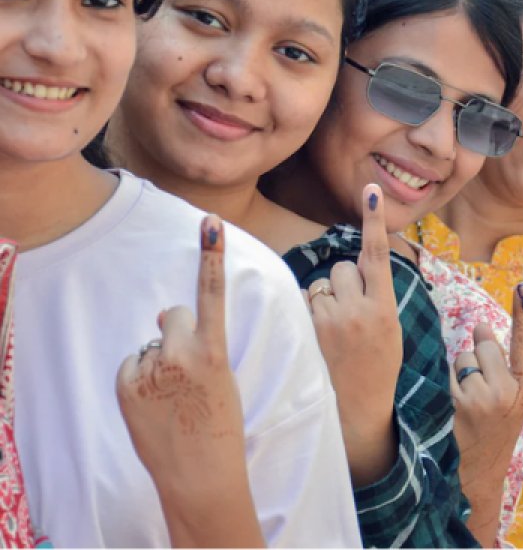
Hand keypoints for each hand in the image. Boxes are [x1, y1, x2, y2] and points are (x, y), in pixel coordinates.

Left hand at [116, 215, 262, 547]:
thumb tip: (162, 315)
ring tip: (171, 396)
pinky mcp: (127, 384)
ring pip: (153, 342)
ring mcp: (152, 370)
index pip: (212, 294)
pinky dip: (140, 377)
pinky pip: (133, 362)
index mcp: (214, 351)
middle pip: (175, 315)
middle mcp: (181, 354)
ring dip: (159, 360)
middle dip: (178, 332)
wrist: (199, 472)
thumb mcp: (219, 377)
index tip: (211, 224)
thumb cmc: (217, 423)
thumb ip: (196, 342)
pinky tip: (153, 402)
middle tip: (187, 371)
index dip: (212, 256)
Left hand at [307, 184, 401, 485]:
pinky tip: (316, 336)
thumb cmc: (377, 369)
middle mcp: (356, 311)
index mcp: (383, 310)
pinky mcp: (306, 333)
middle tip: (348, 313)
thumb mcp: (390, 331)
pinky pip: (302, 303)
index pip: (377, 256)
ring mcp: (328, 323)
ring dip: (324, 298)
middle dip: (342, 282)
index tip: (370, 190)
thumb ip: (376, 298)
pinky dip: (307, 312)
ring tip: (332, 330)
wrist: (357, 412)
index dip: (374, 221)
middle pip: (341, 268)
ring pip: (320, 285)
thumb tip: (356, 268)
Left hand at [452, 283, 522, 547]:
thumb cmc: (489, 432)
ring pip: (463, 356)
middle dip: (476, 355)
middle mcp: (509, 391)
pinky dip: (447, 381)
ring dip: (459, 370)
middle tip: (477, 386)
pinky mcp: (462, 403)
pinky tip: (452, 406)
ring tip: (464, 400)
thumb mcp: (507, 402)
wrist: (476, 477)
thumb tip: (480, 328)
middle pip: (484, 344)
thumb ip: (499, 366)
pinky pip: (449, 371)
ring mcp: (486, 398)